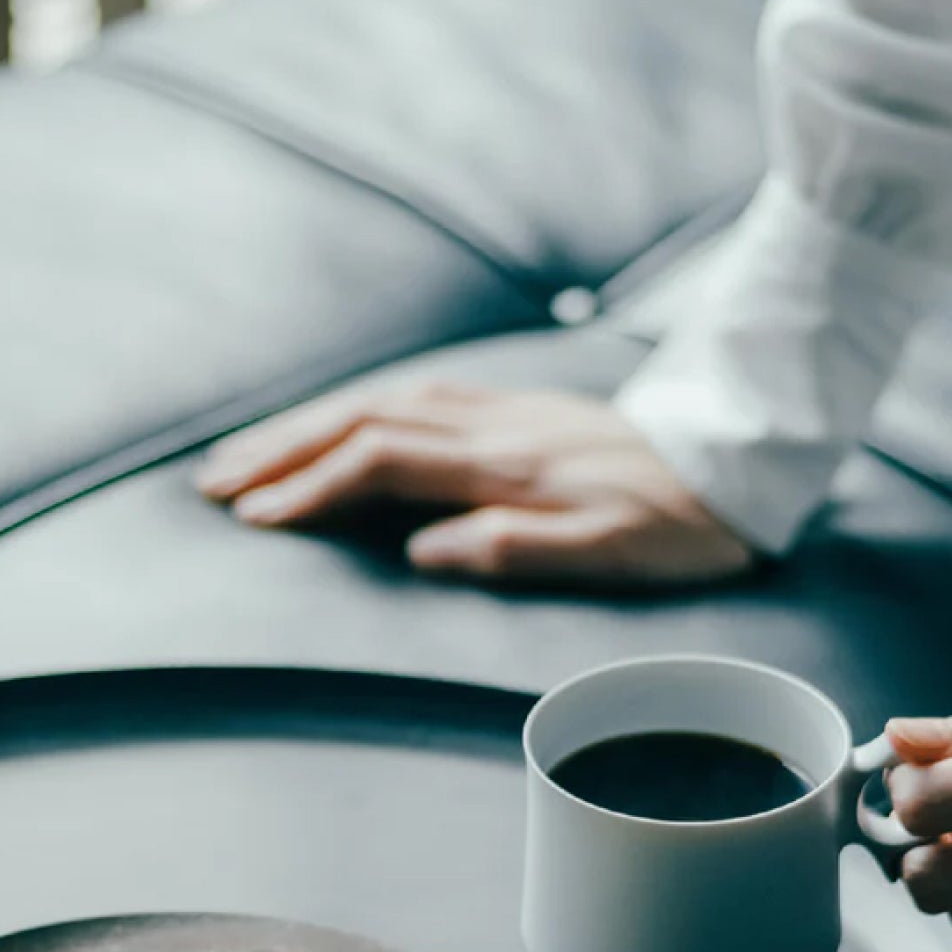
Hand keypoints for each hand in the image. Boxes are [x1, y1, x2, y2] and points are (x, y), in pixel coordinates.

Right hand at [196, 383, 754, 585]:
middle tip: (214, 481)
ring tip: (251, 455)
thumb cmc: (678, 527)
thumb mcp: (611, 554)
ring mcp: (503, 410)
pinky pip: (416, 397)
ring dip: (311, 426)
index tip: (254, 519)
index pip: (381, 463)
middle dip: (283, 448)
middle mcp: (493, 426)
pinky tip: (339, 425)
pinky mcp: (517, 408)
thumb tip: (424, 552)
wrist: (737, 466)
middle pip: (364, 420)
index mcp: (506, 466)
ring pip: (384, 401)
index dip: (311, 488)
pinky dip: (360, 410)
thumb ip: (517, 550)